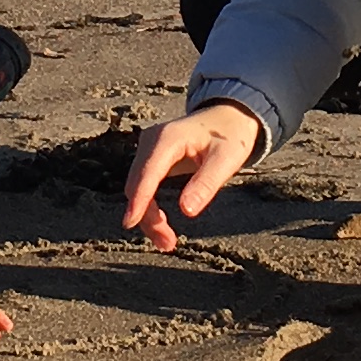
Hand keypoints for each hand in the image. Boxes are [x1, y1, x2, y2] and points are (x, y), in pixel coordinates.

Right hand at [121, 102, 263, 249]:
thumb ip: (206, 184)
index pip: (147, 172)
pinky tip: (161, 223)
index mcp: (168, 138)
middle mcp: (151, 141)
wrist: (227, 117)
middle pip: (137, 184)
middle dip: (147, 216)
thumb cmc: (229, 136)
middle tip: (168, 243)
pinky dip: (148, 206)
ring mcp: (148, 148)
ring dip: (147, 215)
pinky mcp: (150, 157)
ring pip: (136, 187)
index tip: (130, 223)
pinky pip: (142, 185)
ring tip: (167, 240)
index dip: (139, 200)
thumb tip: (187, 211)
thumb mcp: (227, 160)